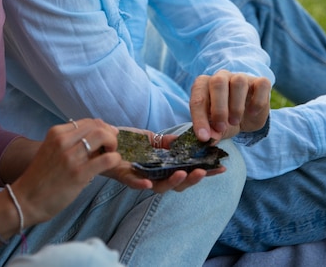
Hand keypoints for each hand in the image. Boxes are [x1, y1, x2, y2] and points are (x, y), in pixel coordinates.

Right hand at [11, 118, 120, 225]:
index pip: (88, 121)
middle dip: (110, 134)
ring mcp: (70, 157)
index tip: (107, 136)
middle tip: (112, 145)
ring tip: (111, 155)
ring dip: (113, 144)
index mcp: (56, 132)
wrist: (25, 200)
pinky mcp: (78, 174)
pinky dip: (115, 159)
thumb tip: (96, 133)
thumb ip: (70, 141)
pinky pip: (107, 159)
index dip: (102, 127)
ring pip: (103, 137)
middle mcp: (62, 141)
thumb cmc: (41, 177)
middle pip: (97, 126)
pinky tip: (112, 164)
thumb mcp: (52, 150)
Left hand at [104, 129, 225, 193]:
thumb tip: (186, 141)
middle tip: (204, 171)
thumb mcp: (150, 137)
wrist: (102, 139)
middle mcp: (155, 176)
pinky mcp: (125, 176)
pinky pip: (135, 183)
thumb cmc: (126, 140)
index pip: (188, 171)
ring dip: (173, 182)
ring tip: (184, 174)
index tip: (222, 167)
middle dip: (192, 179)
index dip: (205, 171)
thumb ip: (167, 142)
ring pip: (160, 187)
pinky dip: (142, 184)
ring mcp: (141, 178)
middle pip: (178, 184)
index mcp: (163, 167)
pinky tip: (149, 183)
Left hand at [189, 70, 270, 141]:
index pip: (198, 96)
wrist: (247, 118)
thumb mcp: (217, 128)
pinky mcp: (260, 83)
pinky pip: (261, 85)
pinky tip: (252, 112)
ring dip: (236, 105)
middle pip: (217, 82)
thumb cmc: (225, 120)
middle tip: (221, 127)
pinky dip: (257, 101)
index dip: (199, 118)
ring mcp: (241, 78)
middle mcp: (221, 77)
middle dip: (218, 108)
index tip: (203, 137)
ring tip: (235, 121)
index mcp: (204, 85)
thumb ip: (212, 132)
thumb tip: (210, 139)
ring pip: (238, 81)